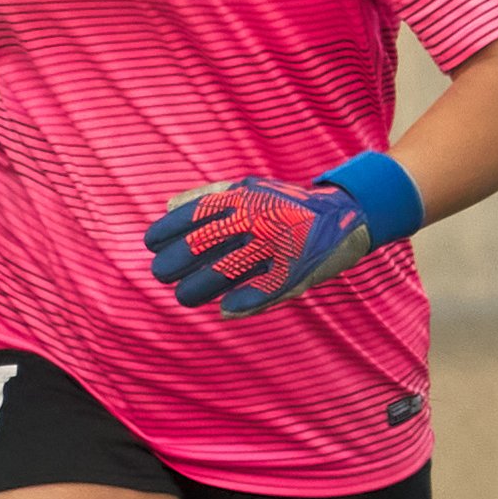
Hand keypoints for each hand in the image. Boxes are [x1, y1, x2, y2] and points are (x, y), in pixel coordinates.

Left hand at [144, 152, 424, 317]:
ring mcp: (274, 246)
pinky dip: (241, 301)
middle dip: (175, 262)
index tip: (151, 244)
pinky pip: (259, 291)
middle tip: (161, 274)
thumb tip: (168, 205)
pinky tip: (225, 308)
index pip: (193, 214)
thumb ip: (208, 195)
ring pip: (223, 271)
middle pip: (202, 244)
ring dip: (199, 286)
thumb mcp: (249, 190)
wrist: (346, 215)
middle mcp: (256, 220)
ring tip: (185, 295)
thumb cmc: (287, 205)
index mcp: (243, 199)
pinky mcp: (293, 272)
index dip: (168, 231)